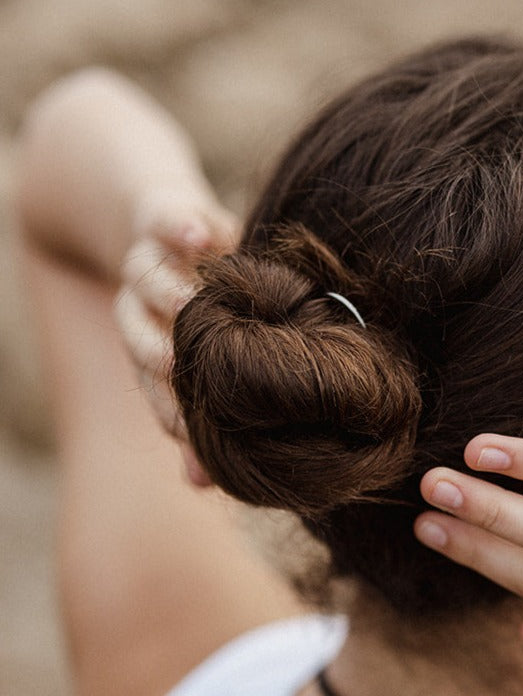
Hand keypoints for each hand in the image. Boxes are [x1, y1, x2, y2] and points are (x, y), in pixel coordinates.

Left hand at [115, 188, 238, 483]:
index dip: (173, 411)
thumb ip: (207, 407)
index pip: (158, 387)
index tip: (192, 434)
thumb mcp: (204, 344)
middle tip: (182, 371)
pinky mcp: (162, 214)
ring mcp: (151, 261)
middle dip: (162, 355)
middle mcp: (143, 308)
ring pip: (146, 281)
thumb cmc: (196, 291)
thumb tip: (201, 487)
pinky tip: (200, 239)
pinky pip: (165, 221)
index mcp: (151, 345)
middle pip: (143, 337)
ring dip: (167, 293)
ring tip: (192, 303)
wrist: (142, 208)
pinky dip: (179, 228)